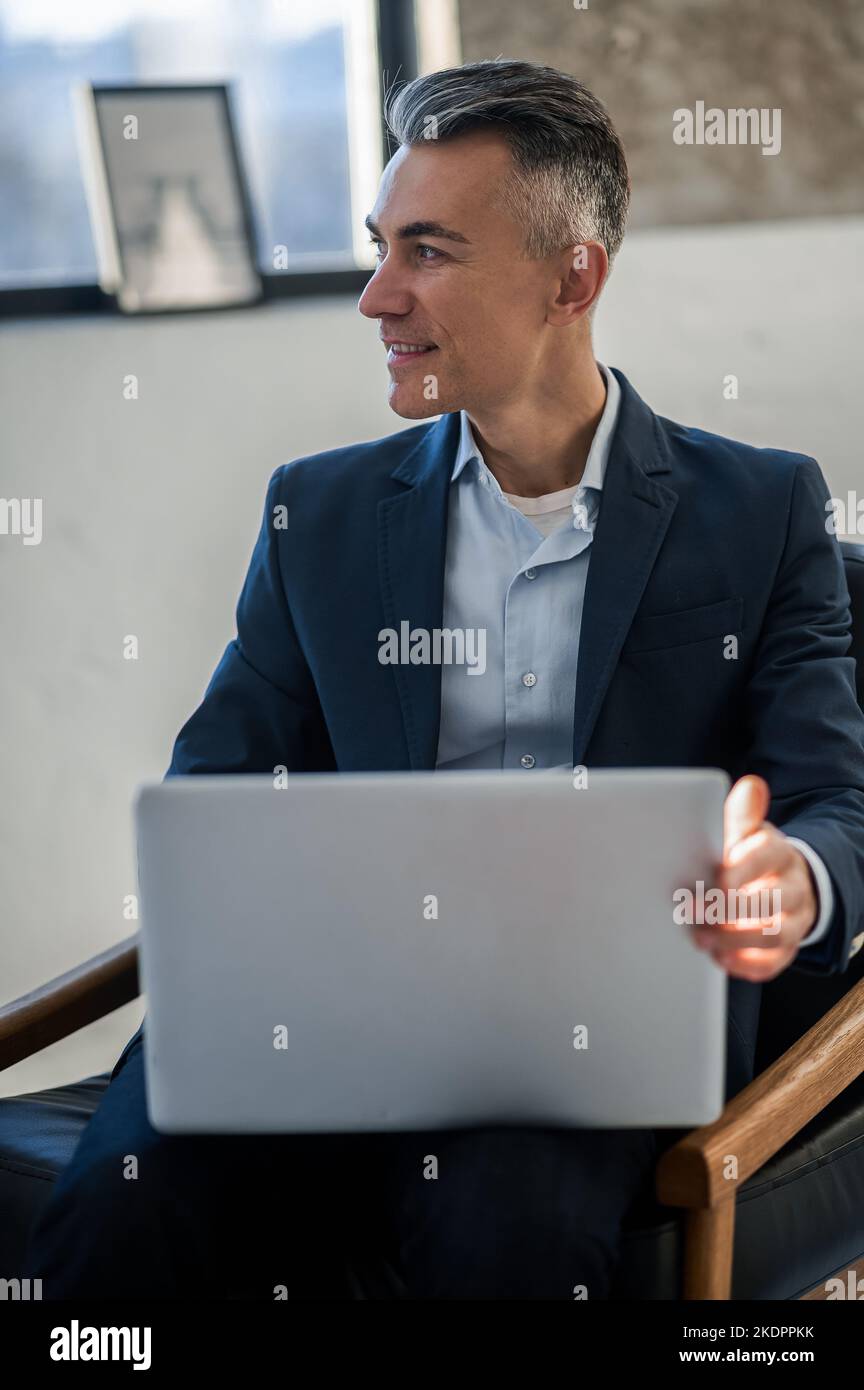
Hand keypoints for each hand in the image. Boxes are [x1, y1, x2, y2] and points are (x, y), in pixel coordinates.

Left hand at [689, 774, 817, 981]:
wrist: (777, 882)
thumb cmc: (748, 854)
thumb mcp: (745, 831)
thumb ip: (742, 815)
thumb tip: (750, 786)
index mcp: (780, 853)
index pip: (769, 855)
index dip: (744, 868)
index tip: (716, 877)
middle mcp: (792, 888)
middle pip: (774, 900)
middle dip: (733, 908)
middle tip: (694, 910)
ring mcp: (792, 921)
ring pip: (775, 935)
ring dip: (737, 939)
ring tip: (701, 939)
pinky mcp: (784, 949)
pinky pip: (773, 963)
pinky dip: (746, 965)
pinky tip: (719, 959)